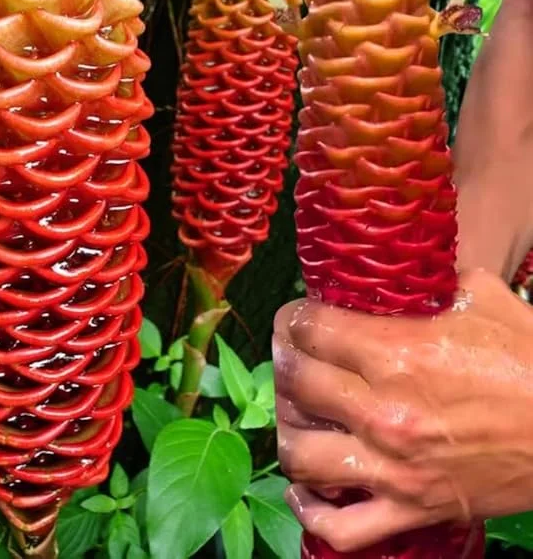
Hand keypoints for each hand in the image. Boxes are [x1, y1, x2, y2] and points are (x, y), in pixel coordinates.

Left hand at [273, 269, 532, 551]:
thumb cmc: (528, 358)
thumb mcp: (480, 296)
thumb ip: (426, 277)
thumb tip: (389, 266)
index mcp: (397, 353)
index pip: (310, 329)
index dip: (294, 318)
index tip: (297, 317)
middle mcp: (384, 411)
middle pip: (295, 382)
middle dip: (284, 360)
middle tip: (290, 354)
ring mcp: (394, 467)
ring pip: (300, 455)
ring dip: (288, 430)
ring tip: (296, 413)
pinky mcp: (410, 509)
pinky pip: (340, 527)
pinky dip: (312, 510)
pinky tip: (305, 488)